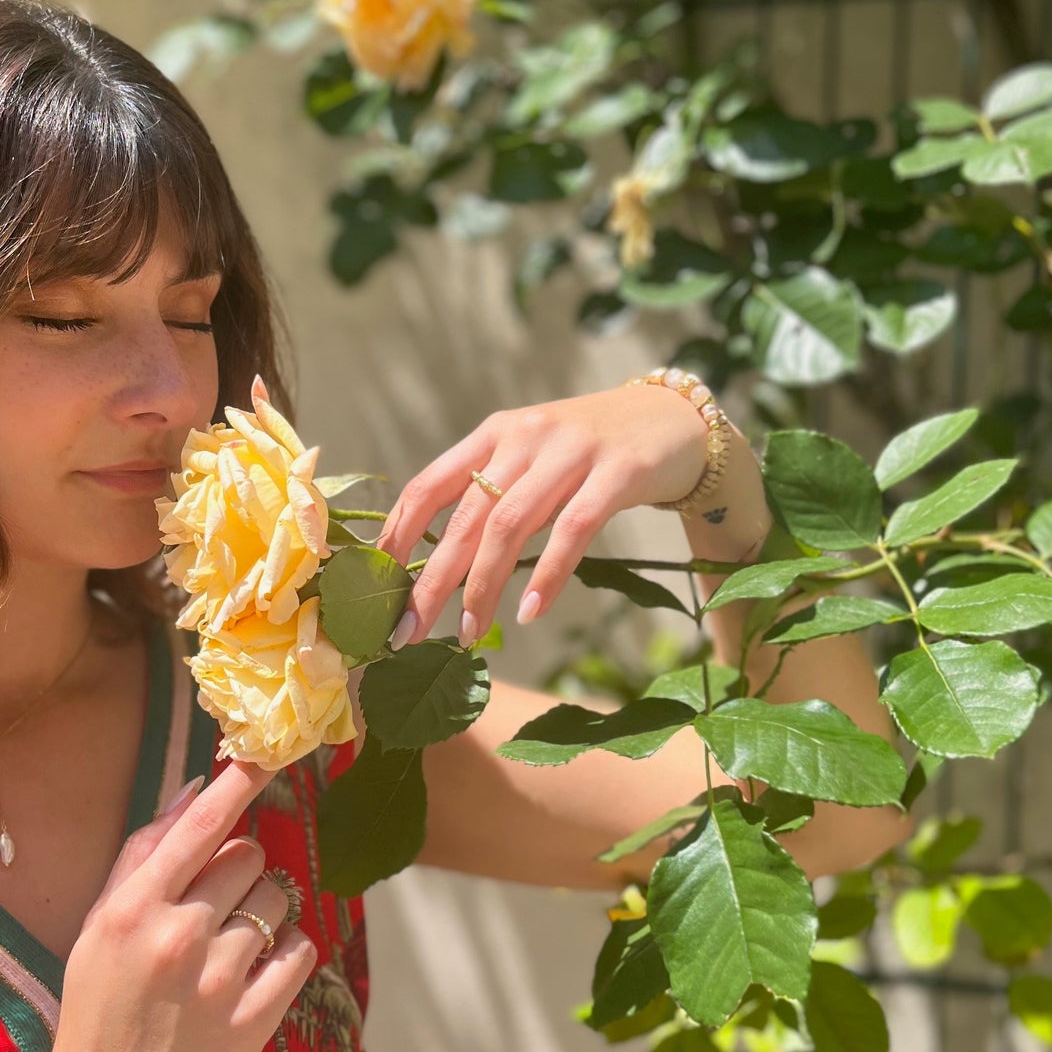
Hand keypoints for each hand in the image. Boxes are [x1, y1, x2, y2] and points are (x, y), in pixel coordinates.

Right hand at [37, 759, 318, 1051]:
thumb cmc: (95, 1012)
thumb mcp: (97, 928)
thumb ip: (145, 857)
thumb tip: (199, 792)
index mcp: (132, 909)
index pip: (200, 825)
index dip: (240, 781)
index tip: (268, 751)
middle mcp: (179, 938)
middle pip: (250, 857)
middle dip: (238, 872)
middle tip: (211, 910)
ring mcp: (222, 983)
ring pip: (278, 904)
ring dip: (260, 917)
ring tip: (222, 956)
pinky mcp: (256, 1022)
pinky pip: (301, 953)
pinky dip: (284, 957)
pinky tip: (250, 978)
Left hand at [374, 383, 726, 646]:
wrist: (673, 418)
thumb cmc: (590, 451)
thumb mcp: (530, 457)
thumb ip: (490, 493)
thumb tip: (436, 560)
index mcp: (493, 434)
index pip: (428, 485)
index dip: (397, 537)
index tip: (378, 587)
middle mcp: (525, 437)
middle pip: (463, 517)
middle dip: (431, 580)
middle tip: (407, 631)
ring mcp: (571, 452)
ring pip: (510, 525)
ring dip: (482, 586)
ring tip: (468, 633)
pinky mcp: (617, 472)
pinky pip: (574, 529)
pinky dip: (549, 574)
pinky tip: (531, 612)